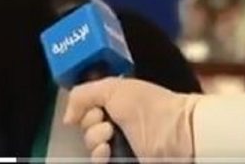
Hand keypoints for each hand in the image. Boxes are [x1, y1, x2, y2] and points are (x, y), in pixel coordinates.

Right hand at [63, 78, 200, 162]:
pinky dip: (99, 157)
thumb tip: (67, 117)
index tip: (95, 107)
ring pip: (90, 147)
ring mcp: (120, 144)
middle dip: (91, 124)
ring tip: (110, 137)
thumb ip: (82, 95)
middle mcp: (116, 123)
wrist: (177, 132)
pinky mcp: (123, 161)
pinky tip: (107, 151)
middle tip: (107, 121)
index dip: (85, 108)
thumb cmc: (151, 106)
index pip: (86, 108)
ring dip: (95, 141)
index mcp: (115, 102)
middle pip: (86, 128)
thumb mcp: (112, 87)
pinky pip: (100, 161)